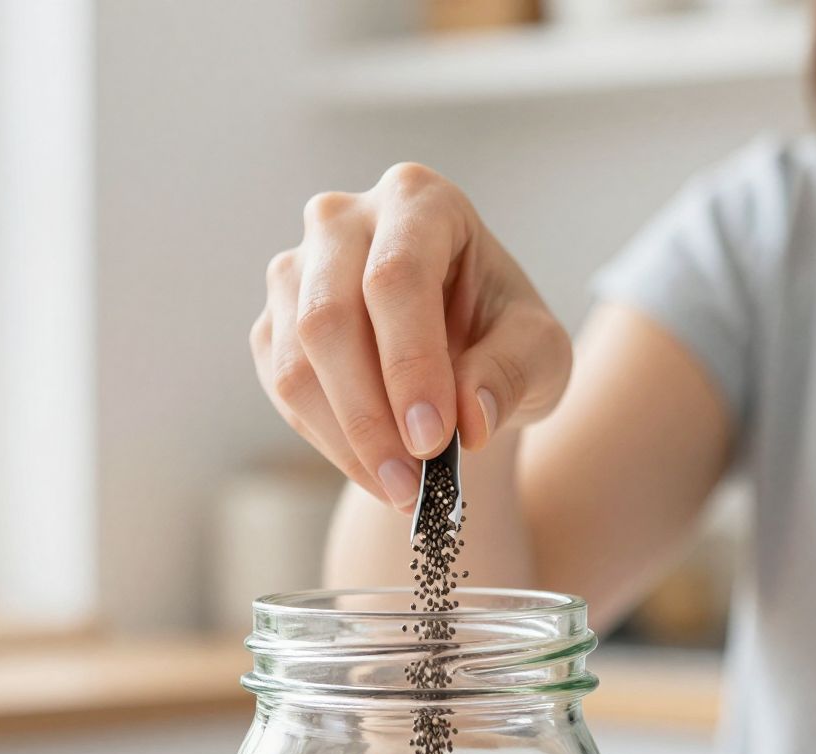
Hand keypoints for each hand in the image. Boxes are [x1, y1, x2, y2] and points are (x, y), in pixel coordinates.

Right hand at [251, 163, 572, 508]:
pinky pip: (284, 389)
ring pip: (297, 361)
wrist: (466, 359)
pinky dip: (330, 442)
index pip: (395, 277)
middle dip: (372, 415)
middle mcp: (344, 220)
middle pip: (330, 317)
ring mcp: (297, 270)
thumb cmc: (505, 339)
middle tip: (414, 484)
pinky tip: (377, 471)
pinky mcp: (274, 324)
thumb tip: (469, 420)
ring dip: (348, 440)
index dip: (409, 363)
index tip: (434, 440)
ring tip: (404, 491)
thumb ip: (513, 373)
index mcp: (419, 200)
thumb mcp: (541, 353)